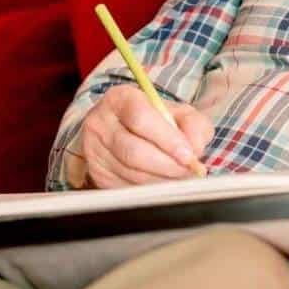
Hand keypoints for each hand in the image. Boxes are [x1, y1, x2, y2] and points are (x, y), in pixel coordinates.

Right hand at [79, 86, 213, 188]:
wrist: (124, 131)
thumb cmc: (155, 121)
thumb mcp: (177, 113)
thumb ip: (193, 125)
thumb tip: (195, 148)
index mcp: (120, 99)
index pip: (141, 118)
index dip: (167, 140)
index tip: (188, 156)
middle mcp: (100, 122)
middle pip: (134, 151)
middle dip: (168, 166)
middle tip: (190, 172)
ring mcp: (94, 150)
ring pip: (131, 173)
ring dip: (162, 180)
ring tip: (181, 178)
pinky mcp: (96, 173)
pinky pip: (125, 188)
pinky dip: (150, 189)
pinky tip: (163, 183)